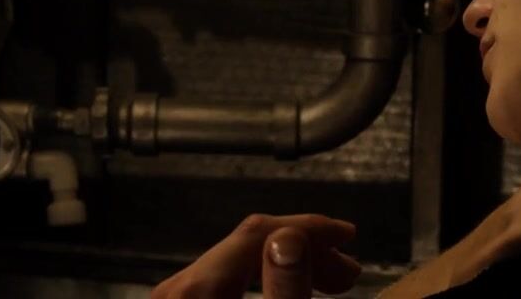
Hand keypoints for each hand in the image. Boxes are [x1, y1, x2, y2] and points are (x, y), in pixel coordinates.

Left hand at [151, 214, 361, 298]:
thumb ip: (284, 294)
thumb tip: (290, 239)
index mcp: (192, 293)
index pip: (256, 233)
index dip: (309, 227)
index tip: (346, 235)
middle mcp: (174, 292)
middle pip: (244, 245)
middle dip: (304, 248)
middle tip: (346, 269)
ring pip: (235, 265)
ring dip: (286, 265)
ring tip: (328, 281)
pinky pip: (221, 283)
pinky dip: (259, 281)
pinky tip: (284, 289)